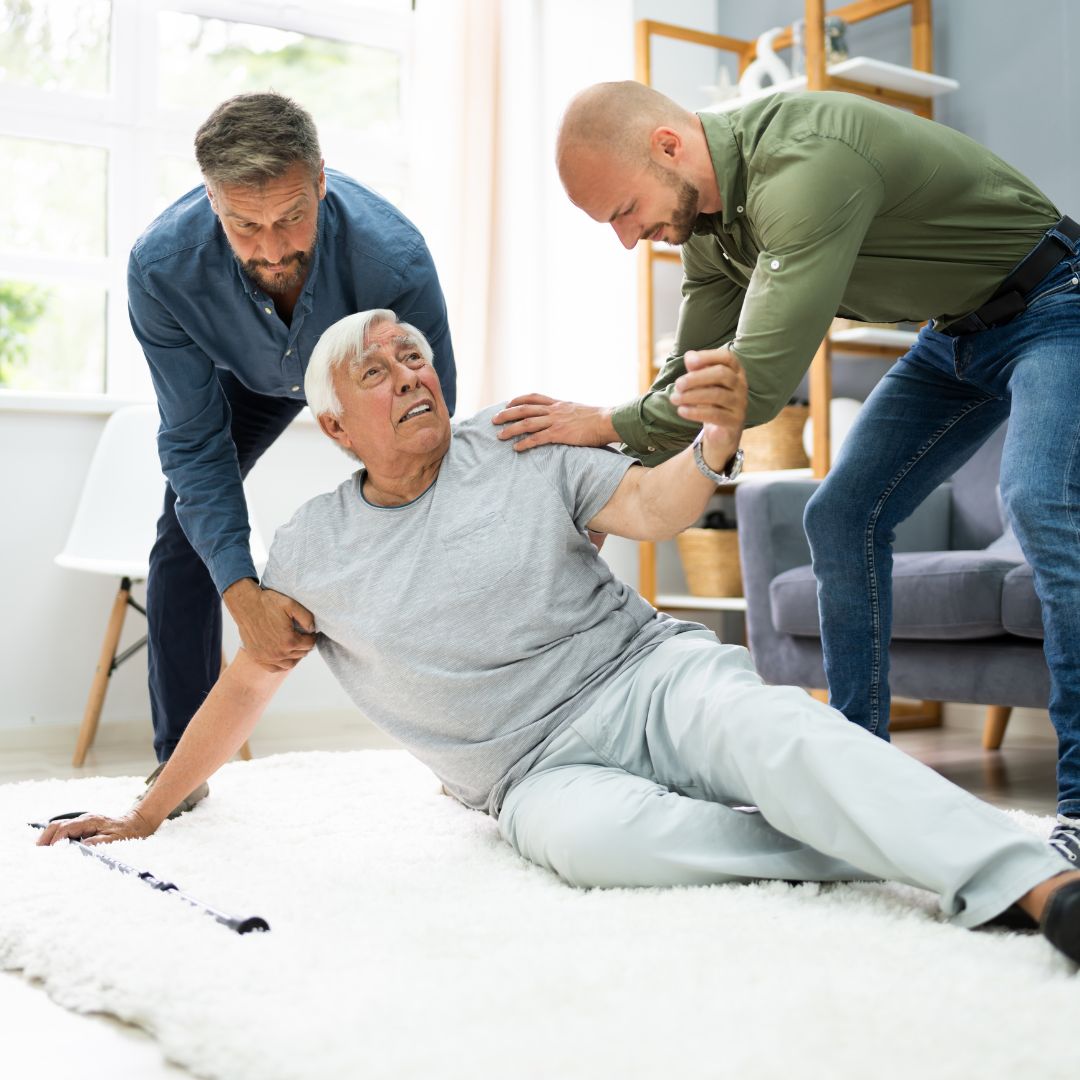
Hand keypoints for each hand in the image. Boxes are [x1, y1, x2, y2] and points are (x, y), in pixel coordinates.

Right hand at [36, 808, 154, 846]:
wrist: (137, 823)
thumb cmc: (128, 833)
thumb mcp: (116, 839)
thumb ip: (100, 842)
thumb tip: (82, 846)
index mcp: (90, 821)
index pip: (66, 828)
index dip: (56, 840)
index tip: (50, 852)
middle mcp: (85, 819)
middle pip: (58, 824)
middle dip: (46, 837)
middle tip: (37, 852)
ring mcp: (83, 822)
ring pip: (60, 826)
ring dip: (48, 837)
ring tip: (40, 851)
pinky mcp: (84, 826)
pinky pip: (65, 829)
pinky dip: (55, 837)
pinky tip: (51, 847)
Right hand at [224, 580, 316, 672]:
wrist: (246, 605)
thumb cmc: (268, 603)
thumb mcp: (291, 604)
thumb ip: (307, 617)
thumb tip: (313, 629)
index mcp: (289, 641)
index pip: (309, 644)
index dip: (312, 637)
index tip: (310, 633)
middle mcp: (279, 653)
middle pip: (301, 654)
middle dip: (304, 646)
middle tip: (303, 638)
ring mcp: (267, 657)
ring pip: (289, 664)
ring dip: (295, 656)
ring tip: (295, 647)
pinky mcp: (257, 658)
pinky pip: (274, 668)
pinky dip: (281, 664)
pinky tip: (283, 656)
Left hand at [492, 394, 617, 450]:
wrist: (608, 421)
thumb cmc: (599, 419)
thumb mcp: (580, 410)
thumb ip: (569, 413)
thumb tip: (567, 419)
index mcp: (559, 403)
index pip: (534, 397)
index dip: (518, 399)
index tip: (508, 403)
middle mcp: (555, 410)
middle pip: (524, 408)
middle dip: (507, 414)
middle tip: (494, 419)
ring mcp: (556, 421)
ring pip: (527, 423)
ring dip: (510, 429)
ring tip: (499, 436)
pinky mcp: (559, 434)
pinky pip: (537, 438)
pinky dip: (524, 443)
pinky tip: (516, 448)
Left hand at [671, 347, 747, 467]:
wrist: (721, 431)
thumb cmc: (710, 400)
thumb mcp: (702, 383)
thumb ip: (697, 368)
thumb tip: (689, 356)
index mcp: (735, 371)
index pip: (727, 357)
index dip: (708, 357)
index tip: (689, 362)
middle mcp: (741, 385)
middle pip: (722, 374)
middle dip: (696, 378)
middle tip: (677, 385)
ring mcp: (740, 403)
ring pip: (717, 395)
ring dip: (692, 395)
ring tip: (674, 399)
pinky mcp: (735, 421)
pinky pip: (715, 415)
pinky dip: (695, 412)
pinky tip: (681, 411)